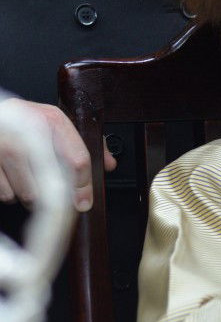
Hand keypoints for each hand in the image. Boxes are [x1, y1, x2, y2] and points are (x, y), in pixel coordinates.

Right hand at [0, 99, 115, 211]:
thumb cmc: (26, 120)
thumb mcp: (57, 123)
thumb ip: (87, 142)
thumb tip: (109, 164)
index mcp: (51, 121)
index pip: (77, 159)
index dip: (83, 186)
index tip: (84, 202)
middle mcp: (27, 134)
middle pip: (50, 183)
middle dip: (54, 196)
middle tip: (54, 194)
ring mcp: (3, 148)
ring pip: (26, 194)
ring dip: (30, 196)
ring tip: (29, 180)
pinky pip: (5, 194)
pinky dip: (10, 193)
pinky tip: (12, 178)